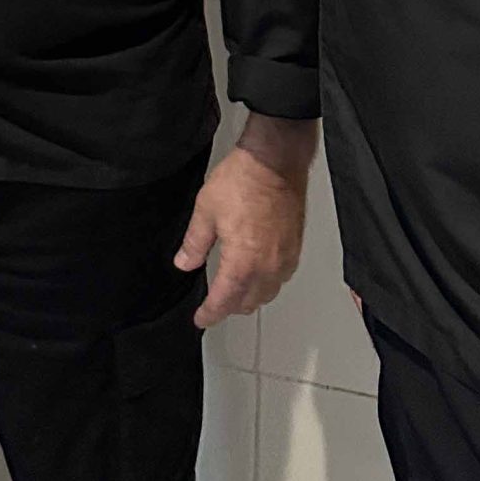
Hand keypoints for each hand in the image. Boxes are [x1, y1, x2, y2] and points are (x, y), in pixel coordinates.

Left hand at [175, 136, 308, 328]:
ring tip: (234, 293)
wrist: (274, 161)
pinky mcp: (295, 247)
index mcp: (242, 262)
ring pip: (267, 293)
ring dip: (250, 298)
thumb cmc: (243, 180)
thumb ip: (194, 243)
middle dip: (229, 307)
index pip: (224, 301)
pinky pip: (281, 278)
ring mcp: (285, 258)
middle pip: (248, 302)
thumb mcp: (205, 210)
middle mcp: (267, 267)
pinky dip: (267, 283)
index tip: (201, 319)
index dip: (210, 314)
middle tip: (214, 305)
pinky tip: (258, 274)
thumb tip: (184, 263)